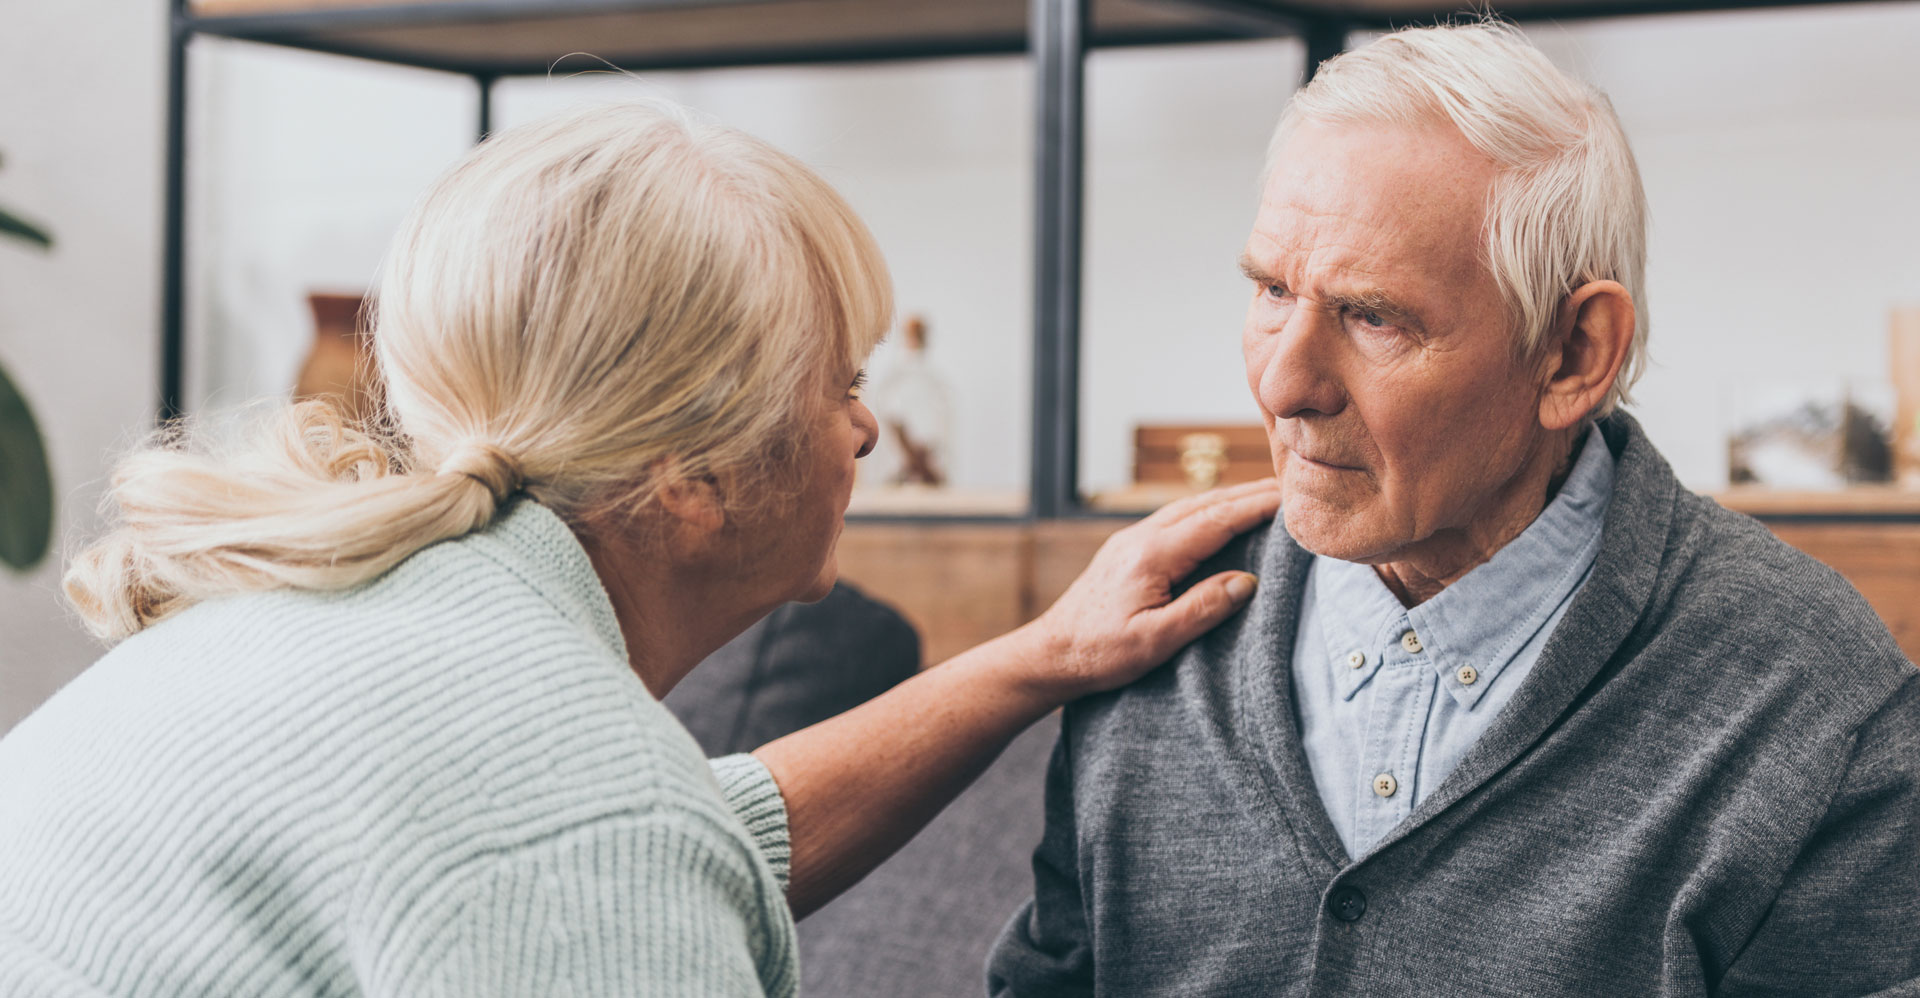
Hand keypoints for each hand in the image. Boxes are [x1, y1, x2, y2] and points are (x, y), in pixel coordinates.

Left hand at [1021, 479, 1278, 700]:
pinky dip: (1208, 511)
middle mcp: (1141, 537)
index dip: (1257, 507)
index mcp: (1152, 554)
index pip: (1217, 519)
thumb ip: (1202, 609)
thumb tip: (1246, 582)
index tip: (1293, 498)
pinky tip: (1221, 518)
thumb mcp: (1156, 641)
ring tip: (1267, 497)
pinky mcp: (1127, 549)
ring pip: (1190, 507)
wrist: (1050, 653)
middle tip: (1293, 487)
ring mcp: (1132, 539)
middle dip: (1250, 493)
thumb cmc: (1099, 653)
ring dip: (1230, 499)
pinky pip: (1176, 518)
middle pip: (1206, 503)